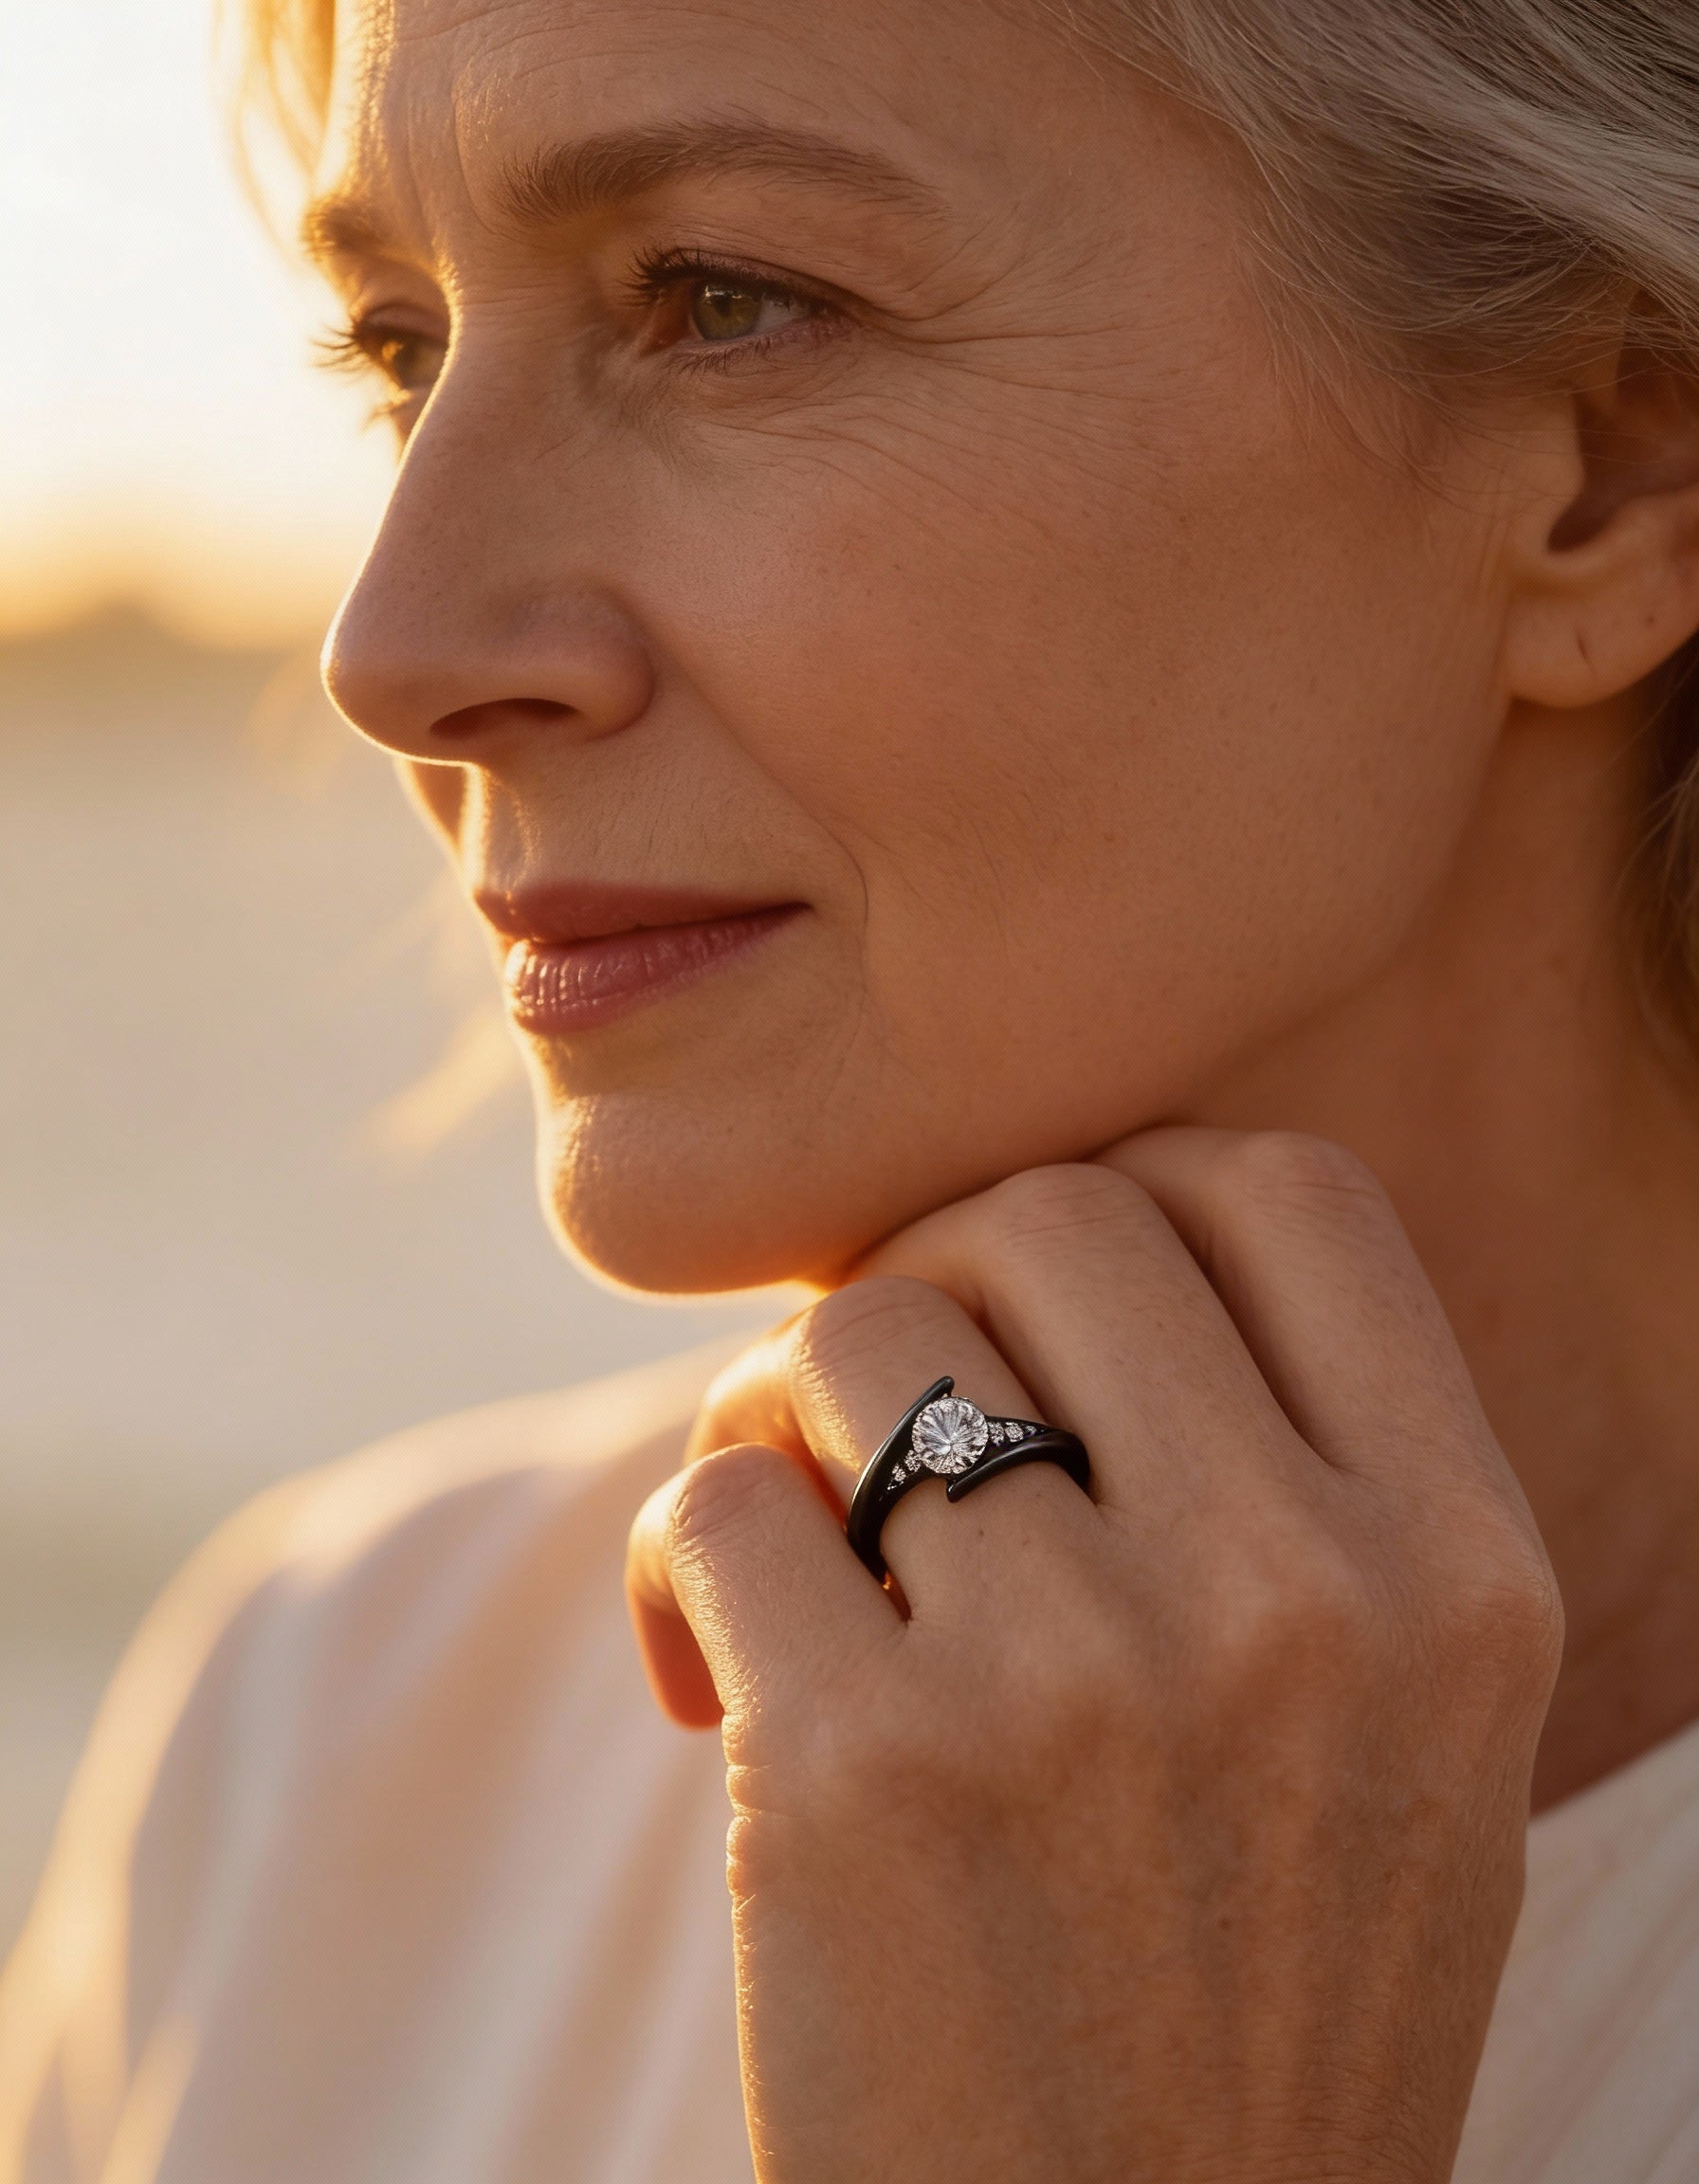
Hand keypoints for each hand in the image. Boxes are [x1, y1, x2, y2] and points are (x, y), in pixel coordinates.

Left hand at [626, 1129, 1562, 2182]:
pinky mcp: (854, 1781)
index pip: (1286, 1194)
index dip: (1139, 1195)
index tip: (1054, 1304)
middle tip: (889, 1418)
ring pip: (852, 1335)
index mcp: (1457, 1574)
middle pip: (1046, 1219)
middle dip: (937, 1278)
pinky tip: (701, 1676)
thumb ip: (1291, 1483)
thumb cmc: (1242, 1999)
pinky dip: (680, 1560)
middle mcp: (1293, 1602)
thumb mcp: (1390, 1739)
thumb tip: (1049, 1244)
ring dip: (781, 1412)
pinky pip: (715, 1501)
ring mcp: (1073, 1684)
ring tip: (791, 1545)